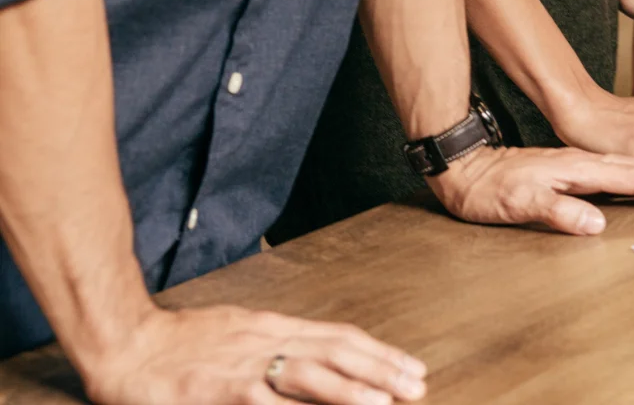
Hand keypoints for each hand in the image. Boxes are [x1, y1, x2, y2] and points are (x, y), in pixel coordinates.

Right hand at [83, 305, 424, 404]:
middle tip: (416, 385)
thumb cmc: (183, 341)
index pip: (339, 337)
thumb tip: (320, 358)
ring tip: (384, 402)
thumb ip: (278, 343)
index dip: (378, 353)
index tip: (409, 367)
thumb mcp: (240, 331)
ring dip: (351, 390)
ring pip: (310, 376)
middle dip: (381, 370)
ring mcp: (246, 368)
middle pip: (336, 353)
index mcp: (274, 326)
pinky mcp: (222, 392)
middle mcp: (267, 342)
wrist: (127, 342)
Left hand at [427, 146, 633, 234]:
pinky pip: (625, 167)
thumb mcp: (516, 204)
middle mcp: (587, 163)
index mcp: (579, 169)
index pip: (632, 179)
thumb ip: (557, 211)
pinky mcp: (578, 169)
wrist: (465, 165)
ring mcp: (583, 164)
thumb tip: (596, 223)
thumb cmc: (488, 189)